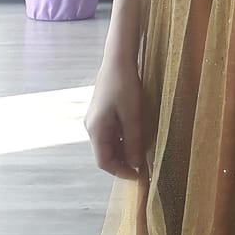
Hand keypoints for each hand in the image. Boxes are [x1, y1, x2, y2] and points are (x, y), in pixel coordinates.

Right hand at [84, 58, 143, 179]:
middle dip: (123, 162)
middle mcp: (91, 126)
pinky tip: (135, 135)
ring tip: (141, 152)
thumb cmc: (125, 85)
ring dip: (123, 150)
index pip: (104, 162)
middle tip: (142, 166)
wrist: (118, 59)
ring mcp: (95, 118)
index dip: (121, 171)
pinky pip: (110, 132)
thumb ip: (134, 141)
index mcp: (95, 130)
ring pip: (108, 143)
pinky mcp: (101, 111)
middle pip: (105, 153)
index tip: (139, 176)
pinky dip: (122, 138)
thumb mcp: (132, 115)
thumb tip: (136, 164)